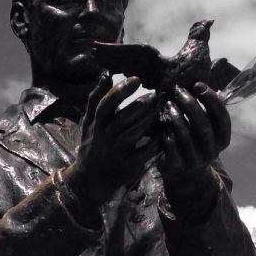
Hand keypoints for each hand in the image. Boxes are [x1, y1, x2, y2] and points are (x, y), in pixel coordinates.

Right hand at [65, 73, 158, 207]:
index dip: (120, 91)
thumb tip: (105, 74)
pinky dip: (157, 141)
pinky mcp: (129, 166)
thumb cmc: (92, 145)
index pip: (105, 105)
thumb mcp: (89, 122)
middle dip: (142, 105)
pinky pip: (146, 152)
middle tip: (158, 95)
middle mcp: (105, 137)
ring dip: (151, 120)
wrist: (91, 181)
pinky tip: (167, 132)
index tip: (136, 79)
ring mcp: (117, 152)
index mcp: (96, 124)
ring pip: (136, 133)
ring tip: (164, 110)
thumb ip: (96, 99)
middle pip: (123, 118)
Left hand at [158, 82, 230, 218]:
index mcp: (223, 139)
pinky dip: (166, 133)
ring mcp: (195, 161)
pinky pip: (171, 148)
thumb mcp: (204, 128)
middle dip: (191, 105)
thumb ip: (204, 109)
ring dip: (176, 117)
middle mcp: (212, 151)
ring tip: (167, 104)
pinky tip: (161, 123)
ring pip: (186, 136)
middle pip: (203, 125)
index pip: (222, 117)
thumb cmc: (194, 141)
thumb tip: (197, 74)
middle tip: (178, 90)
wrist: (186, 175)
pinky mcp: (177, 167)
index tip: (198, 84)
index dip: (211, 99)